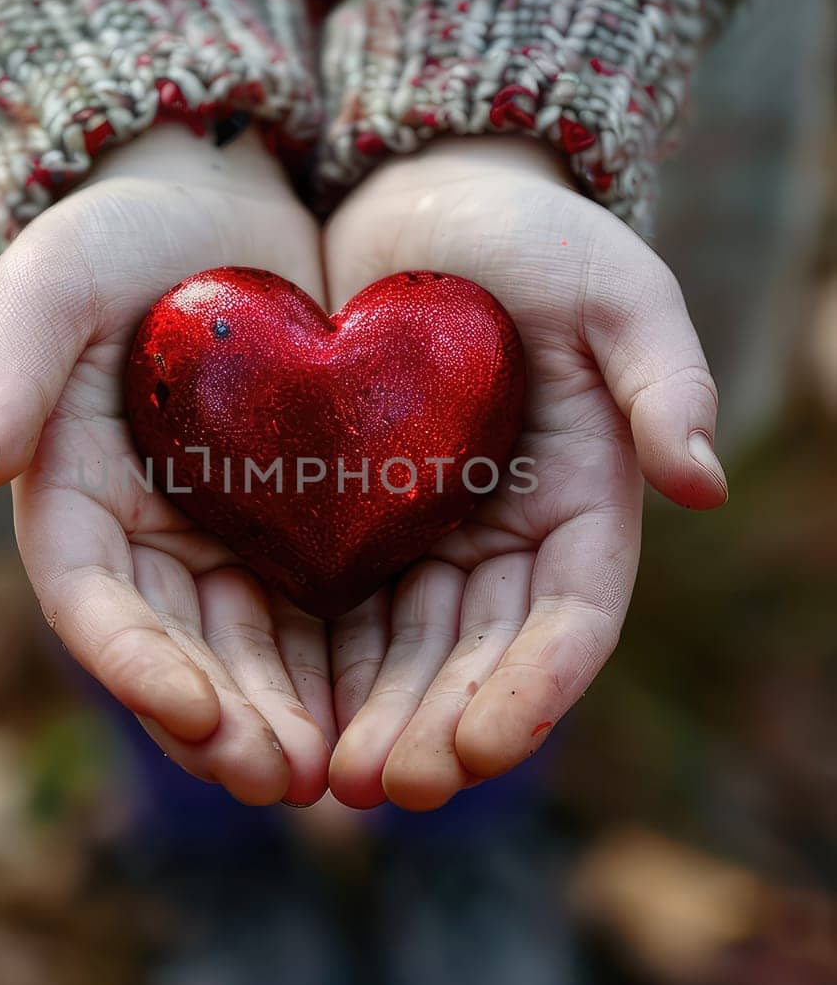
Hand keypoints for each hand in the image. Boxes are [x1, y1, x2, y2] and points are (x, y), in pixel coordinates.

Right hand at [0, 126, 332, 805]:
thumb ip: (7, 365)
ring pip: (256, 653)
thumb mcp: (55, 279)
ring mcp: (225, 541)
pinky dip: (350, 665)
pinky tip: (395, 706)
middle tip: (284, 778)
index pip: (97, 604)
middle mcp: (147, 543)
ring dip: (291, 717)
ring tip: (343, 773)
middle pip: (183, 651)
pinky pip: (324, 610)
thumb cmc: (119, 236)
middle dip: (230, 720)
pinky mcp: (299, 526)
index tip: (193, 715)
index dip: (137, 666)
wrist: (215, 207)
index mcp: (74, 502)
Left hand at [324, 137, 726, 811]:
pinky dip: (317, 665)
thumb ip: (662, 371)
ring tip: (326, 781)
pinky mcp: (353, 520)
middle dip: (437, 727)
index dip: (531, 689)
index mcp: (584, 503)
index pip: (568, 619)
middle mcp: (508, 539)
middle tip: (384, 787)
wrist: (424, 197)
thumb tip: (703, 480)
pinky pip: (336, 608)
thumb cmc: (530, 233)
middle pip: (478, 657)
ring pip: (404, 652)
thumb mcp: (610, 281)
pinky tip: (281, 710)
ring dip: (375, 719)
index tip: (483, 747)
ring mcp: (430, 537)